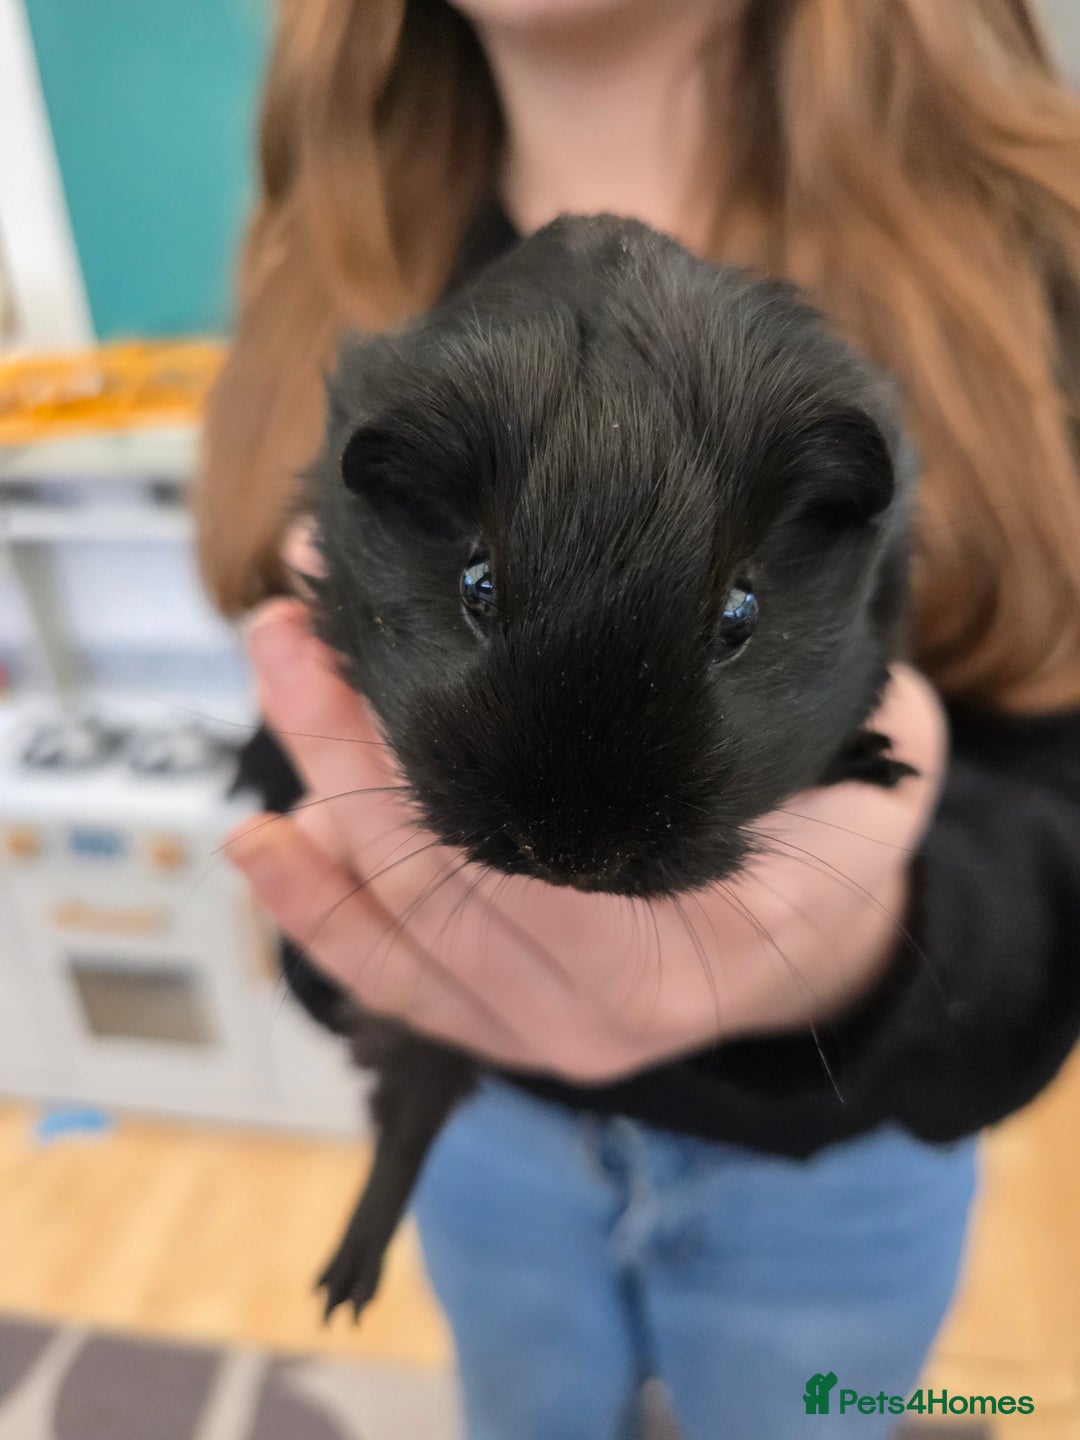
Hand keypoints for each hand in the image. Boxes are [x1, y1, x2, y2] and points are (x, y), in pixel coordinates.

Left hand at [227, 595, 947, 1082]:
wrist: (820, 944)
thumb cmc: (839, 838)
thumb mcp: (876, 768)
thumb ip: (823, 722)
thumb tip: (717, 611)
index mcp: (675, 962)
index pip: (520, 861)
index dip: (426, 744)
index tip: (373, 621)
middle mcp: (588, 1018)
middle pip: (432, 880)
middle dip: (343, 743)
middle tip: (294, 625)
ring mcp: (529, 1030)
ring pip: (393, 929)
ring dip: (313, 801)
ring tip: (274, 673)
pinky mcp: (492, 1024)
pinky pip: (390, 980)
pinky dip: (319, 912)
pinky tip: (267, 836)